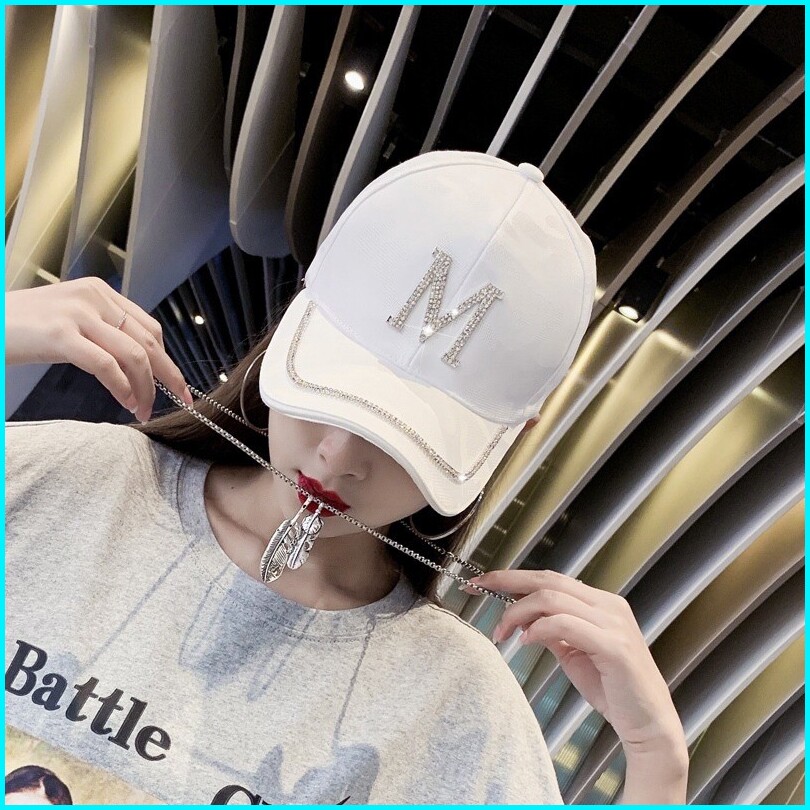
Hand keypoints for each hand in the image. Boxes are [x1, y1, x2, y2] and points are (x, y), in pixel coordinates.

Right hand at [6, 278, 193, 421]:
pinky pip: (106, 365)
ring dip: (146, 388)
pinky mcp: (60, 334)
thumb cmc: (20, 327)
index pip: (149, 327)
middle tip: (179, 400)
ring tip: (144, 409)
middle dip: (168, 376)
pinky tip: (127, 402)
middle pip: (149, 341)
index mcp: (99, 292)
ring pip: (133, 355)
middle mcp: (94, 297)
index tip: (177, 384)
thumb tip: (134, 360)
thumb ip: (100, 330)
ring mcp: (77, 314)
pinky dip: (123, 387)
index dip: (168, 359)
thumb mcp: (68, 319)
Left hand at [463, 569, 686, 752]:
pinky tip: (525, 641)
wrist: (649, 725)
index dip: (514, 577)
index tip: (484, 581)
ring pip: (554, 599)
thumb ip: (553, 631)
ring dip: (519, 612)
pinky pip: (567, 625)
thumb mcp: (573, 653)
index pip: (551, 579)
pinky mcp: (615, 646)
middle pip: (549, 581)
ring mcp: (614, 623)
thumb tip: (524, 618)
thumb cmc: (613, 690)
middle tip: (479, 588)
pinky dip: (540, 629)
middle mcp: (609, 606)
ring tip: (502, 633)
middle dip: (508, 582)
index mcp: (601, 603)